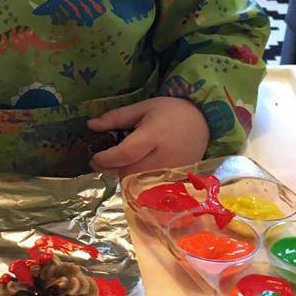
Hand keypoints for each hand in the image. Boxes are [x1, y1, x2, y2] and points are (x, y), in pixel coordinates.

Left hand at [87, 97, 209, 177]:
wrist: (204, 122)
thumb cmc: (171, 112)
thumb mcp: (143, 108)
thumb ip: (116, 117)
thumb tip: (90, 125)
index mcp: (153, 136)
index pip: (124, 154)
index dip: (105, 159)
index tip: (93, 157)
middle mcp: (163, 158)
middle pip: (128, 173)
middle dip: (110, 169)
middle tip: (100, 161)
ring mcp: (171, 172)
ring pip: (137, 184)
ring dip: (122, 176)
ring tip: (116, 164)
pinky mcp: (176, 181)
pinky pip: (149, 187)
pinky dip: (137, 181)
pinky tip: (133, 169)